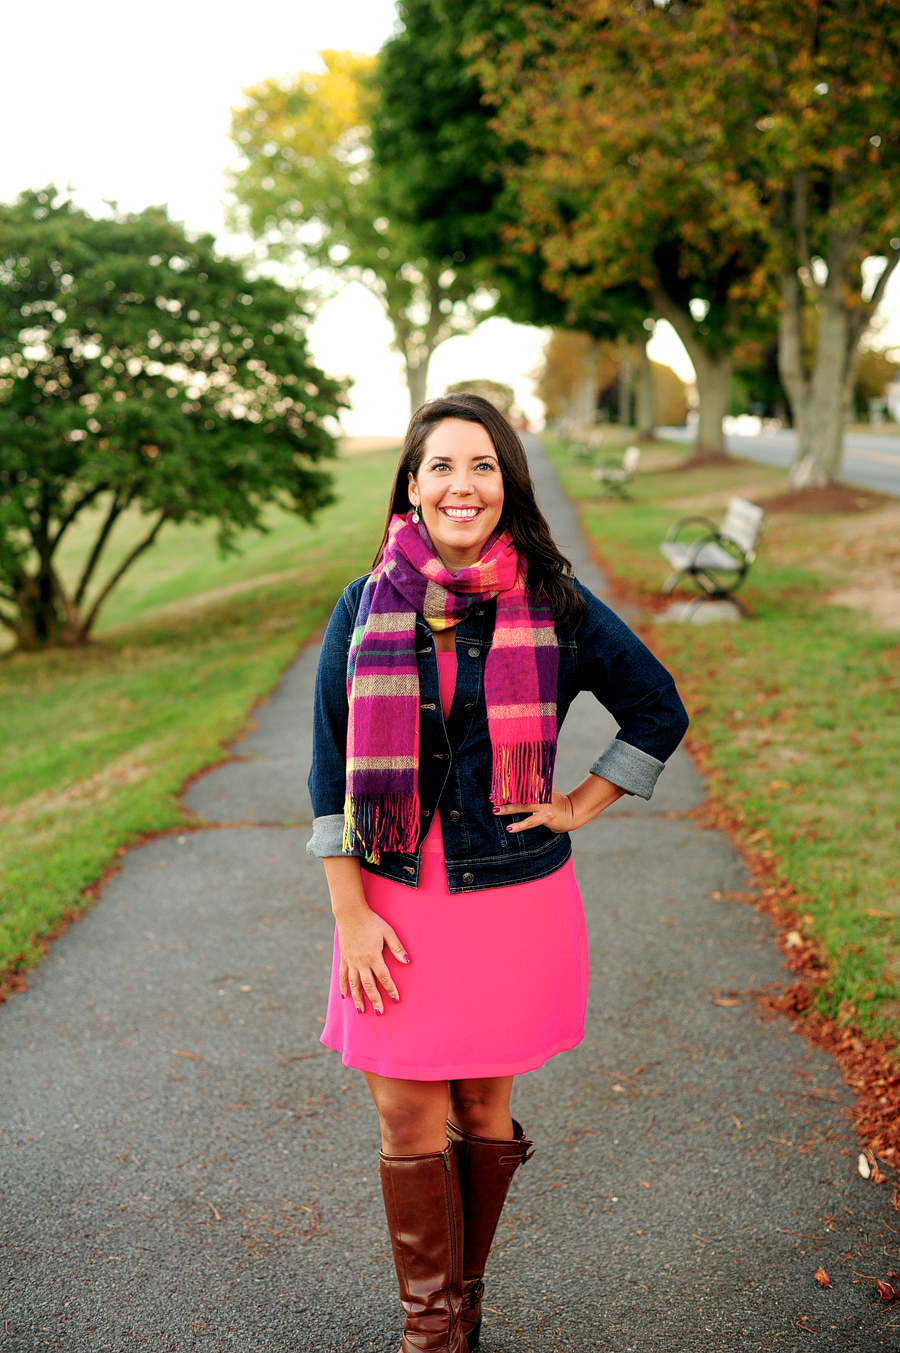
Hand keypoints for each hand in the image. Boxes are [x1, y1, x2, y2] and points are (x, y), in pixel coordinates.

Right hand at [336, 906, 410, 1015]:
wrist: (350, 913)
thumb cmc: (371, 921)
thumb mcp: (388, 932)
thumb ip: (397, 948)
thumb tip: (408, 961)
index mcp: (374, 956)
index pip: (384, 977)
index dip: (390, 989)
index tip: (395, 1000)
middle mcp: (361, 962)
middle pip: (368, 985)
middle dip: (375, 1000)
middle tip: (379, 1012)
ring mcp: (351, 961)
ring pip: (354, 984)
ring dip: (358, 999)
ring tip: (361, 1011)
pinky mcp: (343, 958)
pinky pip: (343, 976)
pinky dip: (343, 987)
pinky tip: (345, 997)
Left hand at [494, 774, 625, 833]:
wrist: (572, 813)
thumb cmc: (554, 801)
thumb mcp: (545, 788)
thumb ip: (533, 780)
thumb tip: (522, 769)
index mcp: (539, 783)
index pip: (522, 777)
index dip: (509, 776)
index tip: (497, 776)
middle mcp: (540, 793)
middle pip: (520, 791)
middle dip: (504, 793)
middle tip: (491, 795)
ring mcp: (543, 805)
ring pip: (522, 806)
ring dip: (508, 808)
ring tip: (495, 809)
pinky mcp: (546, 817)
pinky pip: (529, 822)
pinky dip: (519, 825)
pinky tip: (509, 828)